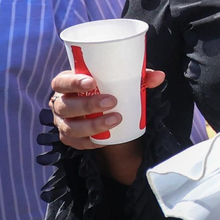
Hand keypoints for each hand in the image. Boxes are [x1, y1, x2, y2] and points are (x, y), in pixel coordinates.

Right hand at [49, 67, 164, 149]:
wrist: (98, 111)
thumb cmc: (104, 90)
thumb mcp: (117, 82)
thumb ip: (138, 78)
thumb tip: (159, 76)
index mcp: (66, 85)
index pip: (61, 82)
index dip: (72, 82)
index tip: (91, 82)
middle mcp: (60, 104)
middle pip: (66, 106)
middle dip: (88, 105)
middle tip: (111, 102)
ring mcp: (62, 123)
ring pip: (70, 127)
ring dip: (92, 125)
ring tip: (115, 120)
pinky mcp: (69, 138)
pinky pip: (76, 143)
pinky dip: (91, 142)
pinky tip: (105, 140)